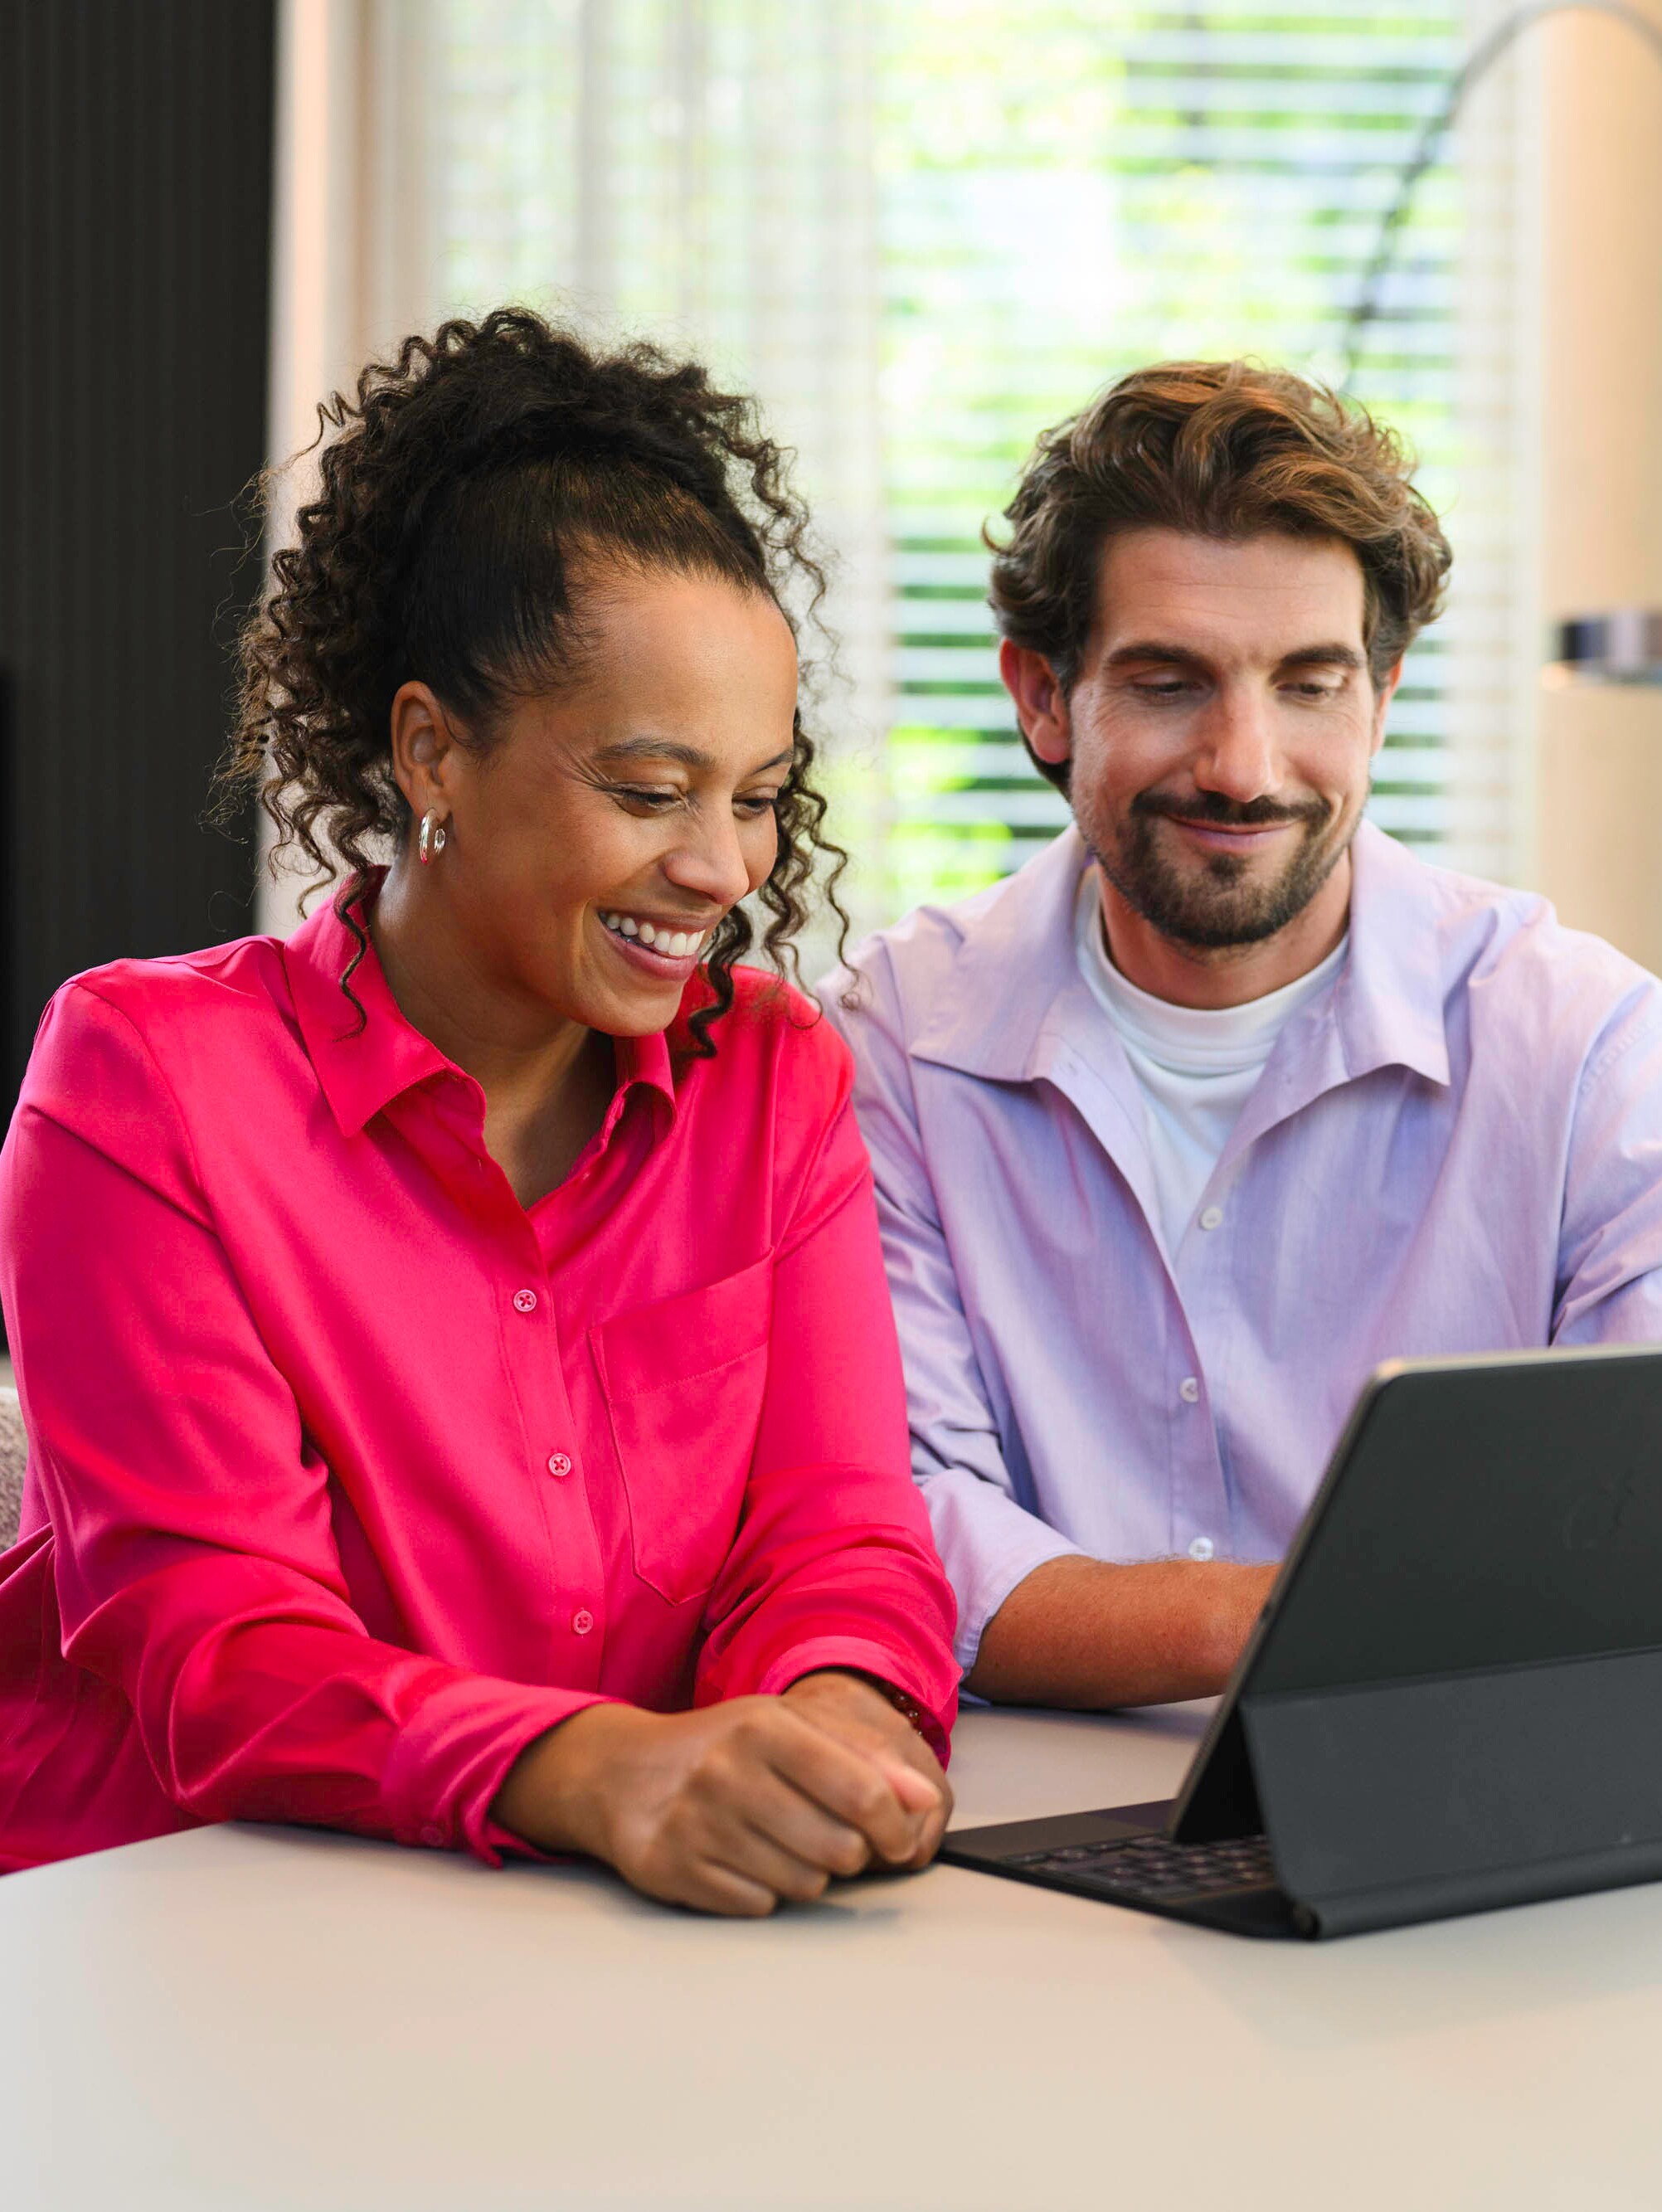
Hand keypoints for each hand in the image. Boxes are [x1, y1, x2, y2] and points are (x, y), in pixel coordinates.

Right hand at [490, 1695, 941, 1916]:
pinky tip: (742, 1860)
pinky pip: (758, 1905)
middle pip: (840, 1849)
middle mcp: (728, 1772)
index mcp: (764, 1727)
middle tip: (828, 1837)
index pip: (862, 1792)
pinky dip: (762, 1891)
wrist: (623, 1774)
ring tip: (779, 1842)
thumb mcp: (788, 1729)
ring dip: (807, 1874)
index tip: (898, 1840)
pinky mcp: (674, 1870)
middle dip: (848, 1853)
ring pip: (804, 1885)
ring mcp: (697, 1823)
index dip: (895, 1827)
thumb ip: (862, 1760)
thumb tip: (924, 1800)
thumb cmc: (722, 1748)